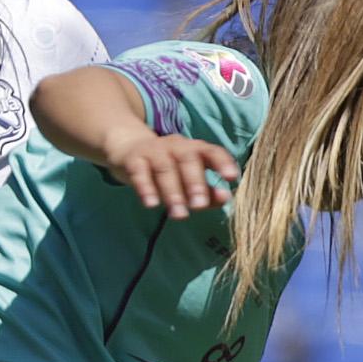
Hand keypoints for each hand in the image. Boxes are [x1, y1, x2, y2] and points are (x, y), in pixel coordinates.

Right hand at [101, 126, 239, 214]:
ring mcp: (154, 151)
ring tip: (179, 214)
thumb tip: (226, 198)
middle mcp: (177, 146)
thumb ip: (209, 191)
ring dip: (173, 192)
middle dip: (195, 182)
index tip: (232, 177)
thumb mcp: (190, 179)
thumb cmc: (170, 169)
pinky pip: (139, 172)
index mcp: (195, 149)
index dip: (223, 162)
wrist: (130, 150)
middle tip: (199, 205)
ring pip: (165, 168)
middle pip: (187, 159)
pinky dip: (145, 187)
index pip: (212, 152)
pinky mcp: (134, 159)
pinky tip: (151, 204)